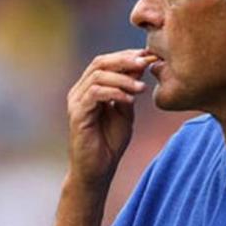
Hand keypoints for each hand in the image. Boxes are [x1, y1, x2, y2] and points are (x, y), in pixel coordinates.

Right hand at [66, 49, 152, 186]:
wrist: (98, 170)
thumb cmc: (110, 142)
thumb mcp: (125, 111)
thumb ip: (129, 90)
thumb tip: (141, 66)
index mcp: (89, 88)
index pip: (105, 62)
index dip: (126, 55)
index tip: (148, 56)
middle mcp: (79, 91)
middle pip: (100, 63)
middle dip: (125, 60)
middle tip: (146, 63)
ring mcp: (76, 102)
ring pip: (98, 76)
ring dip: (123, 78)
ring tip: (142, 88)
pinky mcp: (77, 115)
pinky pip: (95, 94)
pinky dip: (115, 92)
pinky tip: (130, 99)